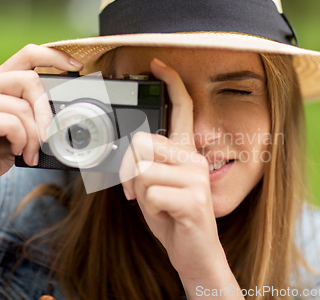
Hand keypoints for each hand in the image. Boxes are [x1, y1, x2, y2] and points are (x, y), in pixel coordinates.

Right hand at [0, 44, 82, 208]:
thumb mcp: (20, 125)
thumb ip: (33, 108)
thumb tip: (65, 105)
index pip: (27, 54)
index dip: (54, 57)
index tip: (76, 67)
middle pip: (30, 81)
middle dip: (46, 113)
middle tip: (48, 137)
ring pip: (24, 107)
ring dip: (34, 136)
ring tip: (28, 151)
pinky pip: (14, 123)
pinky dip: (21, 141)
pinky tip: (14, 151)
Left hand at [119, 58, 227, 280]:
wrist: (195, 255)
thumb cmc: (172, 218)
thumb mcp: (153, 188)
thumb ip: (143, 165)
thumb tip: (123, 152)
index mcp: (186, 153)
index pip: (182, 111)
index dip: (172, 84)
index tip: (159, 64)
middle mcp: (194, 159)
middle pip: (141, 144)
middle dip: (129, 173)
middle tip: (139, 194)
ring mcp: (196, 178)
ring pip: (141, 171)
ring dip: (140, 196)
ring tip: (161, 207)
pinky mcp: (194, 199)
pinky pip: (149, 194)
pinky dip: (150, 212)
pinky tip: (168, 218)